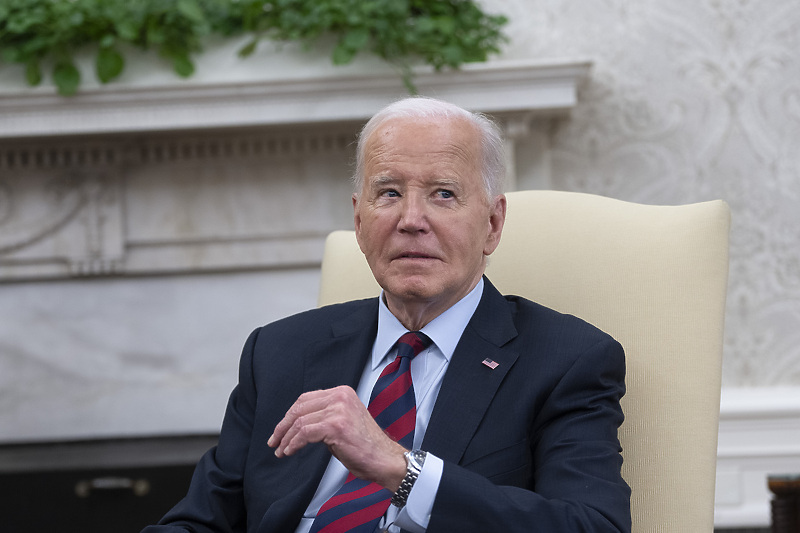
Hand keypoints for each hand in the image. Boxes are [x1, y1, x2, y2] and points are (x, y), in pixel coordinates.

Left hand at [267, 385, 407, 490]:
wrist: (384, 459)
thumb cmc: (366, 446)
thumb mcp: (344, 421)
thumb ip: (324, 416)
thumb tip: (300, 424)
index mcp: (342, 392)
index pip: (306, 398)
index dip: (289, 415)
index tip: (280, 429)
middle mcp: (340, 396)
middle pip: (299, 407)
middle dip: (283, 426)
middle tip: (274, 441)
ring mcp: (338, 410)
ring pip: (299, 421)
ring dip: (286, 438)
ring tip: (281, 450)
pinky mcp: (335, 426)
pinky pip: (304, 433)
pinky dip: (293, 444)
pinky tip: (290, 451)